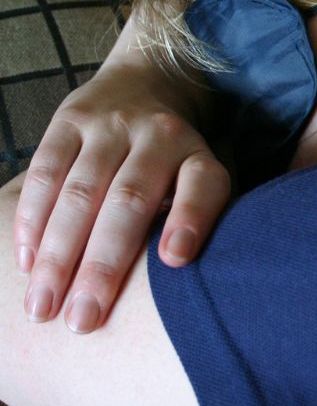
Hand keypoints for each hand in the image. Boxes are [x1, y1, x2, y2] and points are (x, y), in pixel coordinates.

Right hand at [13, 49, 229, 333]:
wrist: (145, 84)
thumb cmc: (175, 159)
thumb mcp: (201, 176)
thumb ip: (198, 217)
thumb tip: (186, 282)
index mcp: (198, 152)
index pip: (204, 183)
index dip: (191, 219)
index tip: (174, 260)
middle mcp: (158, 134)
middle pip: (130, 199)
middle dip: (104, 264)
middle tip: (83, 321)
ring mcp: (110, 124)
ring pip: (80, 191)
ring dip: (57, 254)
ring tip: (41, 309)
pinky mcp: (69, 120)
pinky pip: (45, 171)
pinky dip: (31, 219)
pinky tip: (23, 262)